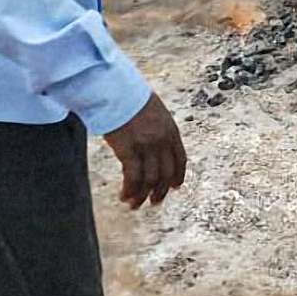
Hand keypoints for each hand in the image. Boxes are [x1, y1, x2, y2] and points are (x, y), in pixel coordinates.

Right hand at [104, 93, 186, 208]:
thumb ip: (157, 128)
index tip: (174, 187)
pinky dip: (130, 190)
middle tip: (154, 201)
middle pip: (166, 173)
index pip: (180, 159)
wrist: (116, 91)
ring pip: (150, 180)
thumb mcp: (154, 111)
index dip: (178, 176)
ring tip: (134, 204)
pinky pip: (133, 177)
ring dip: (142, 195)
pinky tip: (124, 196)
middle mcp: (162, 141)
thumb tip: (153, 142)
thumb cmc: (130, 97)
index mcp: (171, 130)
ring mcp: (147, 147)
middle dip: (161, 191)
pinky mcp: (129, 151)